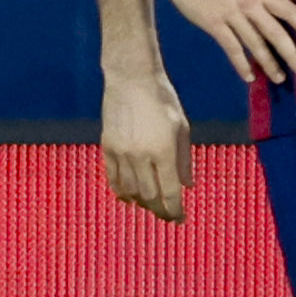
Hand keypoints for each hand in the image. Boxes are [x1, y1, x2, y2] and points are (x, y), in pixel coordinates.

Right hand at [100, 70, 193, 222]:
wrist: (131, 78)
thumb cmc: (162, 98)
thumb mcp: (181, 127)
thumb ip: (184, 159)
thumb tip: (187, 185)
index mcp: (163, 150)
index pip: (170, 192)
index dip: (176, 210)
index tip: (180, 218)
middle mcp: (141, 155)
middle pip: (149, 196)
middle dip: (160, 211)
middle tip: (168, 216)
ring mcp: (121, 152)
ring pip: (130, 191)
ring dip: (141, 203)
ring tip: (150, 206)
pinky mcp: (108, 147)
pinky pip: (113, 178)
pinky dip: (121, 191)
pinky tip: (129, 197)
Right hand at [156, 0, 295, 84]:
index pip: (288, 10)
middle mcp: (249, 3)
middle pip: (275, 31)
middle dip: (291, 53)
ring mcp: (231, 14)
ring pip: (254, 43)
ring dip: (268, 63)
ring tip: (280, 79)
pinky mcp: (214, 23)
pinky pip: (231, 48)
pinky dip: (241, 64)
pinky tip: (250, 77)